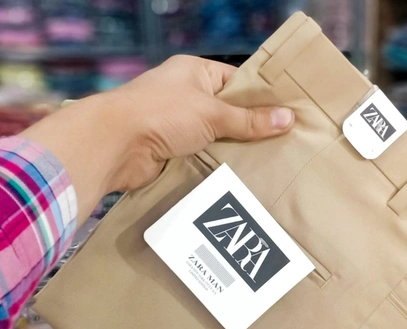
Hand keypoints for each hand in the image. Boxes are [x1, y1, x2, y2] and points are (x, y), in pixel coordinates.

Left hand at [20, 56, 294, 224]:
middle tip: (283, 142)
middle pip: (228, 112)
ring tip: (269, 161)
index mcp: (195, 73)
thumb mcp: (212, 113)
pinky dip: (218, 163)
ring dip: (234, 148)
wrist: (116, 145)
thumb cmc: (161, 113)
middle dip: (250, 127)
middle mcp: (186, 96)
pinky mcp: (173, 150)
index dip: (259, 96)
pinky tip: (241, 174)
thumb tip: (287, 119)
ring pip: (217, 137)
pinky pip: (204, 155)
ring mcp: (178, 124)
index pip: (235, 81)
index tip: (285, 112)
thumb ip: (249, 120)